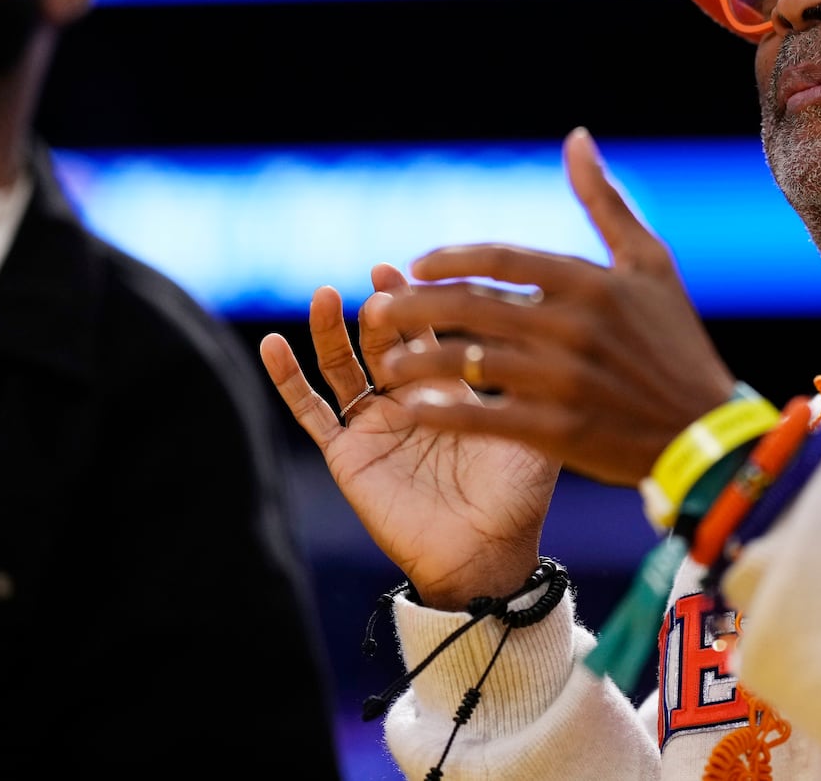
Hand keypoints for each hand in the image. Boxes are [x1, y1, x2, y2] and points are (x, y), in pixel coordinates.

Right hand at [261, 263, 556, 609]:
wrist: (488, 553)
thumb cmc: (519, 496)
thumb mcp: (533, 426)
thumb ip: (530, 379)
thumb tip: (549, 317)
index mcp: (452, 389)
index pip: (428, 333)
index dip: (418, 301)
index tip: (410, 268)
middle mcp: (409, 400)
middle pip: (383, 341)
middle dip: (381, 308)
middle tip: (381, 278)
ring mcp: (375, 425)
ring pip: (342, 367)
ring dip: (330, 330)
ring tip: (325, 295)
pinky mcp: (348, 453)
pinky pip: (311, 412)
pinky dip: (288, 378)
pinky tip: (271, 344)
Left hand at [373, 126, 737, 485]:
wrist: (704, 433)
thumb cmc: (675, 343)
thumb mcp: (651, 264)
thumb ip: (605, 202)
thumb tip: (576, 137)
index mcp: (592, 282)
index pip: (500, 259)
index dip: (450, 259)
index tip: (415, 265)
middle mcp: (574, 326)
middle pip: (471, 306)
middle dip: (415, 306)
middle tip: (380, 310)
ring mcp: (565, 380)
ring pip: (468, 361)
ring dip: (418, 360)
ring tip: (386, 364)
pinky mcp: (560, 430)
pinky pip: (484, 417)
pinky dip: (444, 412)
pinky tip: (416, 411)